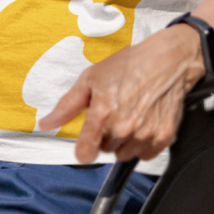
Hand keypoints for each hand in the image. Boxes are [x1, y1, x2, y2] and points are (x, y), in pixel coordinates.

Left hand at [39, 24, 205, 163]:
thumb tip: (45, 124)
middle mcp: (123, 127)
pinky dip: (144, 142)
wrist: (168, 59)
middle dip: (107, 135)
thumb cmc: (129, 64)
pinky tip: (146, 121)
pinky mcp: (163, 136)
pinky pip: (146, 153)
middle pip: (106, 150)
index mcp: (102, 113)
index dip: (84, 147)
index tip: (88, 139)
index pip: (85, 154)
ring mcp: (144, 134)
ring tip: (132, 115)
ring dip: (125, 141)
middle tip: (116, 111)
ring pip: (125, 154)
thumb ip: (67, 105)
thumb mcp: (92, 77)